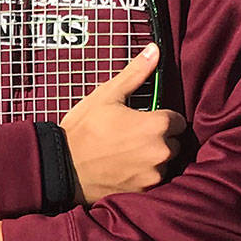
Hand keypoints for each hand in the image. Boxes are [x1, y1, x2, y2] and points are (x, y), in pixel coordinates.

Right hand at [60, 43, 185, 203]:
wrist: (63, 166)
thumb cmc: (84, 128)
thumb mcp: (107, 95)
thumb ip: (136, 73)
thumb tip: (155, 49)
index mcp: (156, 126)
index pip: (177, 120)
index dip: (161, 117)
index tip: (144, 118)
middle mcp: (161, 152)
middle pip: (173, 142)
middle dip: (158, 138)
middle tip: (132, 135)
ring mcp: (154, 174)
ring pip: (164, 162)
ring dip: (152, 157)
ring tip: (126, 152)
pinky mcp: (144, 190)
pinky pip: (153, 179)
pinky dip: (143, 174)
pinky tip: (124, 167)